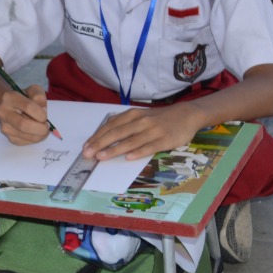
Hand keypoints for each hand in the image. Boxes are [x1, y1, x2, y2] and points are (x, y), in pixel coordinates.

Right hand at [0, 86, 51, 145]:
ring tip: (43, 129)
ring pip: (25, 136)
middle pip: (24, 125)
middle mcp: (3, 112)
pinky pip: (25, 142)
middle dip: (40, 128)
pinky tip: (35, 133)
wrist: (4, 104)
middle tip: (46, 126)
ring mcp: (5, 126)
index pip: (28, 107)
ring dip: (39, 135)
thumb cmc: (22, 97)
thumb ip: (40, 97)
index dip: (41, 114)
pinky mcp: (8, 136)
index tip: (45, 116)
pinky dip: (34, 139)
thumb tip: (43, 112)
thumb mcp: (32, 91)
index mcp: (10, 98)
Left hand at [83, 105, 199, 161]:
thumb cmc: (159, 118)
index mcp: (133, 115)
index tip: (86, 146)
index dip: (97, 136)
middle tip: (88, 153)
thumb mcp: (141, 116)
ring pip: (130, 141)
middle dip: (100, 143)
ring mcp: (153, 131)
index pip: (110, 126)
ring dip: (114, 149)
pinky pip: (149, 146)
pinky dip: (138, 152)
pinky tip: (128, 158)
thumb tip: (105, 135)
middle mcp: (141, 121)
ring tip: (101, 157)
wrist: (186, 115)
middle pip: (117, 133)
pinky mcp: (164, 140)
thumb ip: (125, 124)